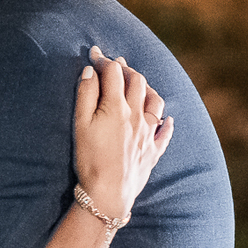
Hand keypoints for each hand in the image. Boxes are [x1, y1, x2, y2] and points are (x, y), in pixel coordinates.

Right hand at [74, 46, 173, 220]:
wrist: (108, 194)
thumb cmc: (90, 159)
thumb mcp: (80, 124)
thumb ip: (86, 94)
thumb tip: (91, 71)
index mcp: (117, 106)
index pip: (113, 73)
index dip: (104, 59)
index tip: (94, 53)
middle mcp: (137, 115)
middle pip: (137, 82)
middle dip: (126, 69)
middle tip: (116, 64)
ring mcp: (148, 134)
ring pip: (155, 101)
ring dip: (147, 88)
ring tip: (139, 84)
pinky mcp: (152, 152)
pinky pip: (165, 134)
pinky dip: (167, 123)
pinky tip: (168, 120)